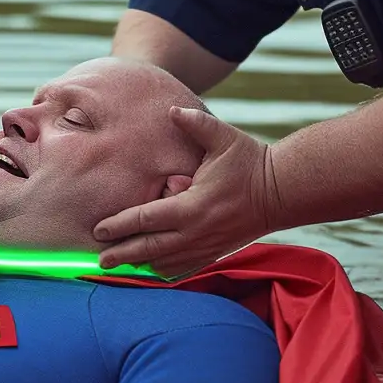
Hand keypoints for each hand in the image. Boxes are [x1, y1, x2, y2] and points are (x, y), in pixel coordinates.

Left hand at [93, 107, 281, 275]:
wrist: (283, 192)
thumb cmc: (250, 163)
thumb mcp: (224, 139)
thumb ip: (196, 124)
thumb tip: (172, 110)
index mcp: (192, 206)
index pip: (146, 219)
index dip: (119, 225)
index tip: (98, 229)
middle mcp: (196, 232)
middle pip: (149, 249)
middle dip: (122, 255)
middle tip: (99, 260)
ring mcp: (205, 247)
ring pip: (164, 263)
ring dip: (140, 265)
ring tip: (117, 265)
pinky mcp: (214, 254)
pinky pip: (182, 270)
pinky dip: (163, 271)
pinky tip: (147, 270)